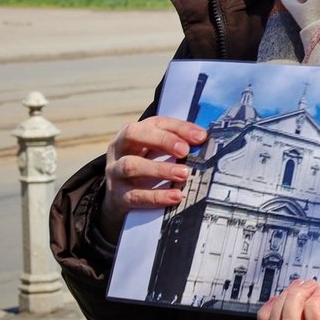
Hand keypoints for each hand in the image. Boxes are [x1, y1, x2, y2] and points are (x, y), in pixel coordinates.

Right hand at [99, 116, 207, 242]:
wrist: (120, 195)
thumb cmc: (145, 164)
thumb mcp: (155, 150)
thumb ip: (177, 143)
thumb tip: (204, 141)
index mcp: (132, 132)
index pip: (155, 123)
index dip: (178, 128)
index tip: (200, 136)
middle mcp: (120, 149)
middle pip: (134, 135)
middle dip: (162, 140)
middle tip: (185, 150)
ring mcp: (115, 172)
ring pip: (131, 166)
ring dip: (160, 169)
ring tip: (184, 174)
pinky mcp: (117, 196)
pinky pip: (135, 196)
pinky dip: (157, 196)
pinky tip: (175, 196)